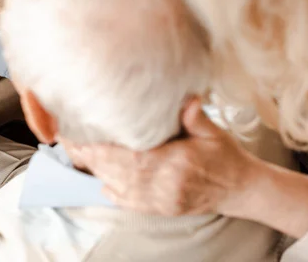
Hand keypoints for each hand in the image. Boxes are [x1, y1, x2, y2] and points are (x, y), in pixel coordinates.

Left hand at [62, 99, 258, 215]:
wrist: (240, 190)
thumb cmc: (224, 157)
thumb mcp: (214, 133)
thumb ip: (196, 117)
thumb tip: (186, 97)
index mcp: (175, 163)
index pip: (130, 156)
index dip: (102, 147)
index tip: (82, 134)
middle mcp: (164, 184)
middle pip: (117, 171)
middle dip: (89, 156)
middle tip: (67, 139)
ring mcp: (161, 200)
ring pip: (119, 186)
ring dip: (96, 171)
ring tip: (76, 153)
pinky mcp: (161, 208)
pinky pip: (130, 201)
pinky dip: (112, 191)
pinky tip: (99, 180)